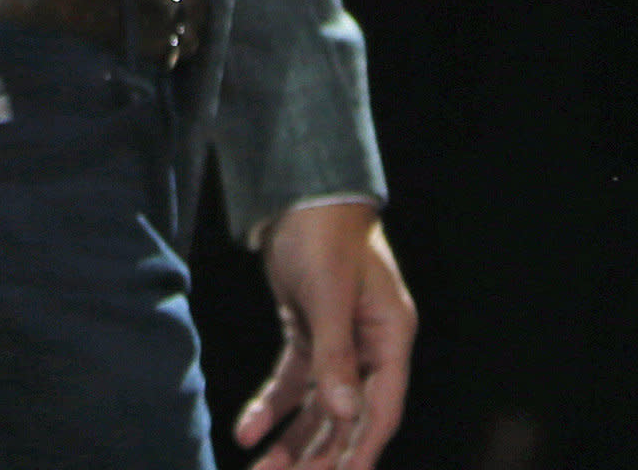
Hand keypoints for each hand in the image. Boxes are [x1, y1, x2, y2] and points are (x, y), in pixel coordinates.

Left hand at [238, 202, 413, 469]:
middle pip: (346, 417)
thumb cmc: (324, 237)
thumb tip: (344, 416)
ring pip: (318, 407)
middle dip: (317, 455)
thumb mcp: (329, 297)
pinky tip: (246, 430)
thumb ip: (336, 357)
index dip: (360, 450)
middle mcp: (370, 348)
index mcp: (391, 340)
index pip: (380, 410)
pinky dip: (271, 407)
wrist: (301, 194)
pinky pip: (292, 382)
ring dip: (292, 440)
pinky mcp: (309, 335)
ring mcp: (340, 344)